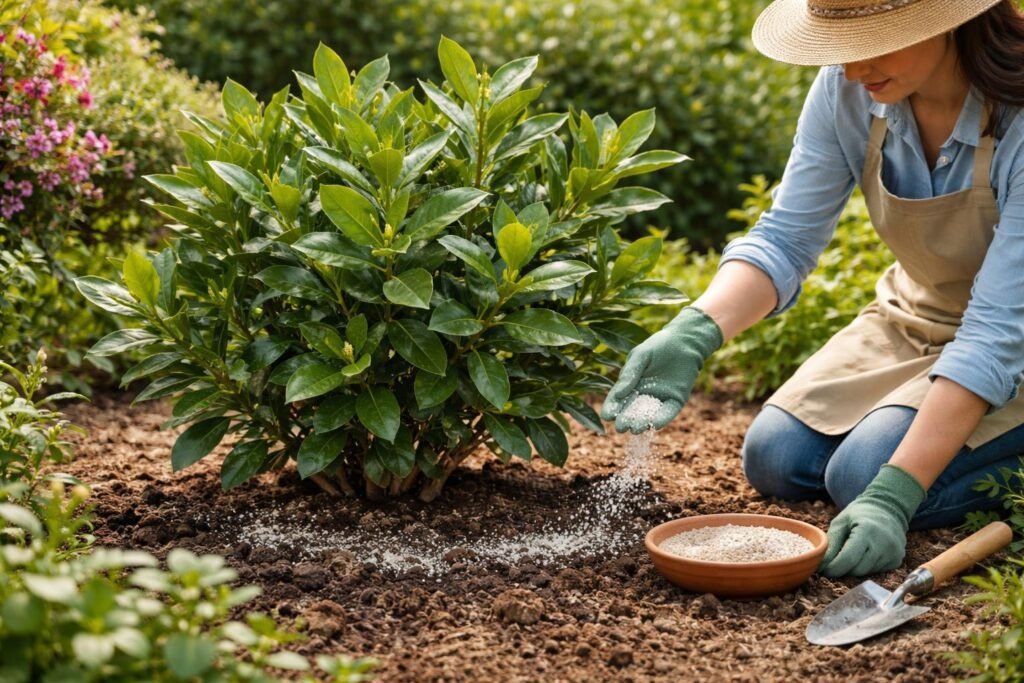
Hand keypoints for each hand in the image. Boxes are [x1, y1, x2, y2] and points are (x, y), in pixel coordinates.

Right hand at [601, 307, 722, 432]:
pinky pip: (667, 412)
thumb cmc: (659, 345)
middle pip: (631, 411)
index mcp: (630, 384)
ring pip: (648, 415)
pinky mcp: (675, 401)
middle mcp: (643, 394)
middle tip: (621, 427)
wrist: (685, 341)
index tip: (607, 416)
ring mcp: (659, 399)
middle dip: (625, 419)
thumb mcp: (640, 356)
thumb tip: (618, 395)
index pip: (617, 399)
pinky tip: (654, 425)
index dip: (612, 408)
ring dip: (642, 423)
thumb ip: (630, 374)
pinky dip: (662, 419)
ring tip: (636, 429)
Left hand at [819, 464, 926, 577]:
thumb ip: (831, 544)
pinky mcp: (896, 561)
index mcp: (867, 531)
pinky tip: (864, 553)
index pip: (849, 559)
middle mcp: (884, 544)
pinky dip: (865, 567)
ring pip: (865, 573)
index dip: (833, 568)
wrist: (887, 509)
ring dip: (854, 568)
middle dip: (842, 569)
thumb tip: (821, 565)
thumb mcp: (840, 523)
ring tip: (850, 552)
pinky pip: (875, 572)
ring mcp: (893, 554)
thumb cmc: (859, 515)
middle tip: (833, 562)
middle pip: (857, 570)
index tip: (822, 570)